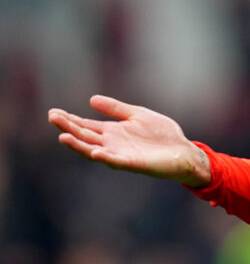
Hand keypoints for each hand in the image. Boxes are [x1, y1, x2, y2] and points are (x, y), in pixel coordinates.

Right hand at [48, 95, 211, 186]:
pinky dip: (106, 158)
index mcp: (113, 131)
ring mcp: (121, 154)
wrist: (184, 150)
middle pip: (85, 136)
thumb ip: (116, 109)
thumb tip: (91, 99)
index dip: (70, 119)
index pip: (86, 125)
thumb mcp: (137, 115)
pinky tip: (96, 152)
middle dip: (68, 127)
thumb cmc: (162, 135)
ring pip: (94, 151)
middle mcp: (112, 144)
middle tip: (53, 117)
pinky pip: (116, 162)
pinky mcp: (134, 163)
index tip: (53, 112)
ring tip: (63, 136)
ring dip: (79, 145)